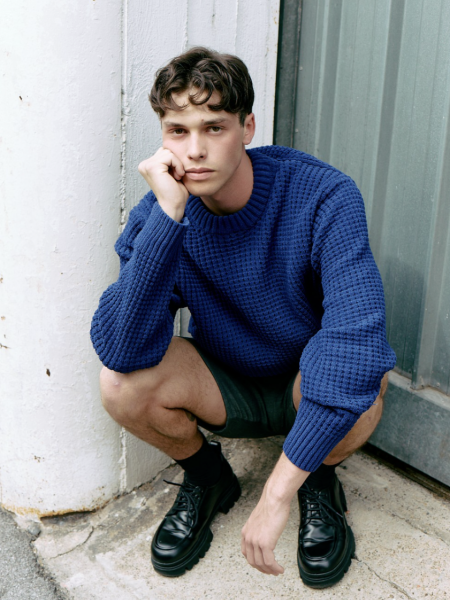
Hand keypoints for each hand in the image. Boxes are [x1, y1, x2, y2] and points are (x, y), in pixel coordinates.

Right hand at [138, 147, 188, 221]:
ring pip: (169, 152)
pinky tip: (177, 177)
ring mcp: (146, 165)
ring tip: (176, 177)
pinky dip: (178, 165)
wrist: (173, 207)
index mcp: (147, 166)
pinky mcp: (152, 167)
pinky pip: (170, 156)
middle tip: (176, 177)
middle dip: (175, 162)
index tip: (176, 176)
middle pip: (166, 150)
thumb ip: (171, 161)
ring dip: (177, 164)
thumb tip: (175, 147)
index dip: (174, 162)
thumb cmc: (176, 193)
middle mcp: (144, 165)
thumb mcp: (172, 173)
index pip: (164, 152)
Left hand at [241, 452, 308, 575]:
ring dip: (270, 570)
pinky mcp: (266, 543)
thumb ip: (259, 529)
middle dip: (262, 569)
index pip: (246, 553)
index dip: (254, 562)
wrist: (274, 499)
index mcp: (246, 532)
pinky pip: (269, 562)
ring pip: (261, 564)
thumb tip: (265, 534)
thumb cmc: (270, 505)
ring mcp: (256, 541)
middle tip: (271, 572)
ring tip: (277, 572)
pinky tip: (280, 569)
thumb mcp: (259, 520)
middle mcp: (248, 538)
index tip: (262, 565)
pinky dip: (275, 568)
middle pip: (252, 561)